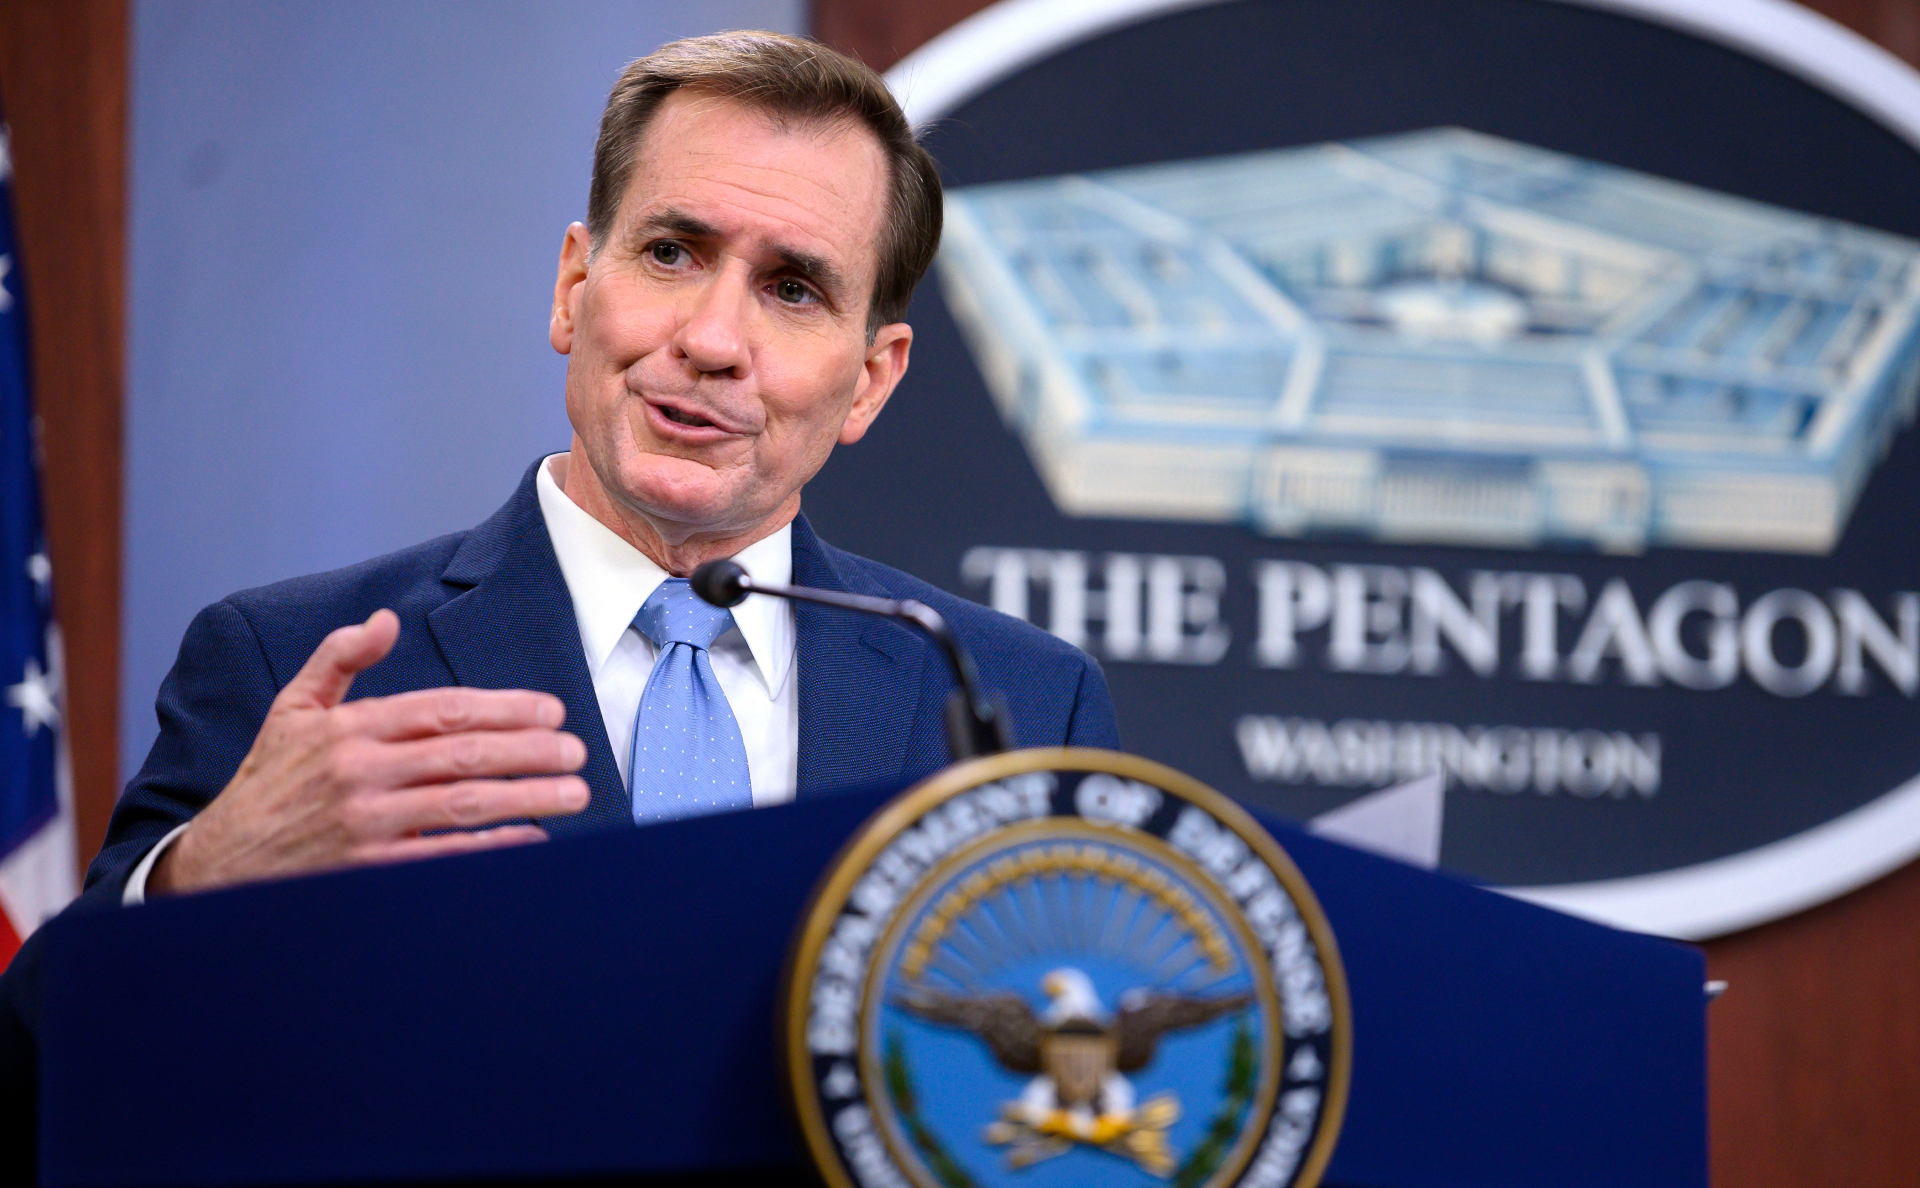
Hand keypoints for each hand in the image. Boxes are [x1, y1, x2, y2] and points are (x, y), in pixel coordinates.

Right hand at [150, 609, 589, 894]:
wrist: (220, 863)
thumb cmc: (269, 780)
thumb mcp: (293, 709)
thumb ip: (340, 659)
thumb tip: (385, 619)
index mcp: (349, 728)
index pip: (444, 710)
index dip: (505, 708)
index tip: (552, 711)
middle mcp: (359, 772)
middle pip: (464, 756)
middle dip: (531, 751)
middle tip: (577, 751)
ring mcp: (365, 824)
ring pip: (463, 805)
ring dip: (527, 798)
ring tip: (574, 792)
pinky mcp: (367, 870)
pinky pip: (444, 856)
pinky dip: (492, 848)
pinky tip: (532, 838)